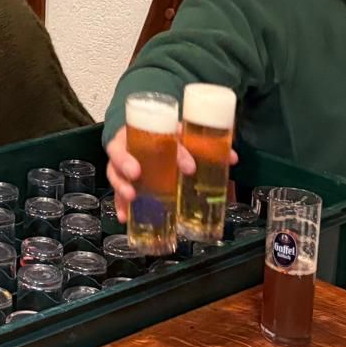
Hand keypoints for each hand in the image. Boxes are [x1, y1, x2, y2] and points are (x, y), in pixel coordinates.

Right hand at [104, 125, 237, 222]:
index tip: (189, 168)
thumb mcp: (180, 135)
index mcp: (144, 129)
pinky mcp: (120, 180)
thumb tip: (231, 158)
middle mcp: (127, 145)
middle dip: (126, 163)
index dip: (175, 152)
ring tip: (131, 197)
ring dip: (121, 185)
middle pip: (120, 152)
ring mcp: (120, 164)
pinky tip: (124, 216)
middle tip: (136, 173)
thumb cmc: (163, 135)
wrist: (143, 132)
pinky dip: (119, 205)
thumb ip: (201, 145)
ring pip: (113, 172)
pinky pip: (116, 192)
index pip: (157, 136)